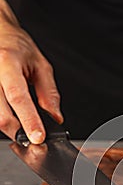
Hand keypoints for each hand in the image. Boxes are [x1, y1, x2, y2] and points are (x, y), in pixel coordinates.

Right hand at [0, 0, 62, 142]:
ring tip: (22, 124)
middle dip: (18, 132)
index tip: (38, 137)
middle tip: (32, 137)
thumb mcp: (40, 64)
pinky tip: (12, 117)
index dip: (28, 120)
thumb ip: (49, 93)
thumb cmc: (16, 47)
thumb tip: (55, 117)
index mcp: (8, 62)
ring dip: (10, 128)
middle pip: (1, 114)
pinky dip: (3, 119)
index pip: (18, 96)